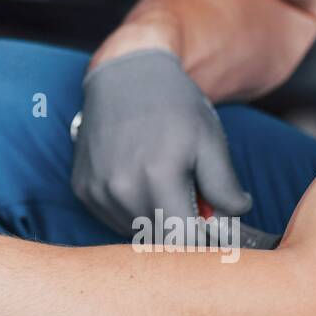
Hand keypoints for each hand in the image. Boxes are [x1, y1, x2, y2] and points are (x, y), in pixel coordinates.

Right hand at [70, 49, 253, 241]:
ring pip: (133, 232)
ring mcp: (97, 189)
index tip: (209, 224)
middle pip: (158, 239)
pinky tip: (138, 181)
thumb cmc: (173, 105)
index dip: (201, 238)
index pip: (183, 240)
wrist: (125, 75)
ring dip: (153, 220)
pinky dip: (130, 210)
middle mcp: (121, 187)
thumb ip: (225, 187)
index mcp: (158, 177)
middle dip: (178, 228)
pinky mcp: (82, 188)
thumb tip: (233, 217)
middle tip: (189, 200)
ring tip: (162, 185)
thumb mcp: (210, 139)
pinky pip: (112, 219)